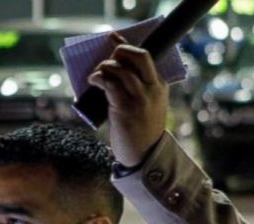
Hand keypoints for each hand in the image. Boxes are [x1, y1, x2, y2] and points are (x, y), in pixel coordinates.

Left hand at [86, 33, 167, 166]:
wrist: (143, 155)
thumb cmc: (140, 131)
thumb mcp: (146, 106)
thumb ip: (136, 90)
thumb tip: (111, 76)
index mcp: (160, 85)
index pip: (146, 57)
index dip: (127, 45)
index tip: (113, 38)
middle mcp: (153, 88)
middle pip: (139, 55)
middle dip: (119, 50)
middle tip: (107, 59)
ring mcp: (140, 97)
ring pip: (121, 68)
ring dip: (104, 67)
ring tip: (96, 76)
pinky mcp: (126, 107)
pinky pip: (111, 83)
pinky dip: (99, 77)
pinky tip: (93, 81)